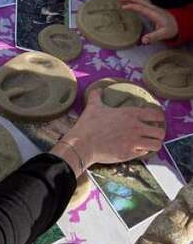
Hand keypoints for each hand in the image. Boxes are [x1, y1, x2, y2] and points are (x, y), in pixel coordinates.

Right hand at [50, 89, 164, 172]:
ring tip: (148, 144)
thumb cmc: (88, 125)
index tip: (155, 120)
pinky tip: (135, 150)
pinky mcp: (129, 154)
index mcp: (130, 114)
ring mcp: (134, 142)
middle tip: (152, 134)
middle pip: (160, 132)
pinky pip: (144, 154)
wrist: (82, 144)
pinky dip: (142, 152)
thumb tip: (98, 88)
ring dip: (153, 144)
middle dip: (158, 133)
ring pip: (156, 145)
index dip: (159, 118)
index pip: (156, 114)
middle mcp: (136, 127)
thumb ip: (97, 96)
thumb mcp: (93, 106)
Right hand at [120, 0, 178, 43]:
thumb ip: (153, 37)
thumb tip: (143, 41)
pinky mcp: (152, 8)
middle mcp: (153, 8)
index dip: (132, 6)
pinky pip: (143, 1)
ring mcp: (152, 7)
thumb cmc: (170, 29)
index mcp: (154, 14)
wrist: (178, 24)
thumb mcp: (163, 35)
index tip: (123, 7)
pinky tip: (130, 2)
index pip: (141, 7)